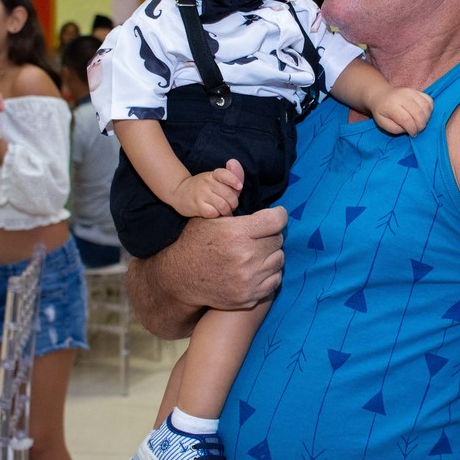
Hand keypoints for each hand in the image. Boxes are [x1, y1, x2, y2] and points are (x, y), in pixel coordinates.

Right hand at [143, 159, 284, 311]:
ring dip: (270, 254)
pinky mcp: (250, 296)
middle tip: (258, 236)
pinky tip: (256, 268)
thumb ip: (228, 191)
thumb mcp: (209, 215)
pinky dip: (269, 274)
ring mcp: (249, 279)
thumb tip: (236, 162)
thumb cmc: (196, 242)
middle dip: (270, 235)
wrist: (180, 278)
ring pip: (279, 260)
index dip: (278, 216)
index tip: (274, 216)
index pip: (277, 220)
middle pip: (278, 240)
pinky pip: (275, 280)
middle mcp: (245, 256)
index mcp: (237, 233)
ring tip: (255, 251)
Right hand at [170, 164, 242, 217]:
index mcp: (212, 175)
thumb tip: (234, 162)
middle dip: (234, 203)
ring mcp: (201, 194)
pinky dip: (217, 215)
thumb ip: (229, 174)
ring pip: (223, 206)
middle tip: (231, 206)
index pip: (224, 174)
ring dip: (227, 211)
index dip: (234, 180)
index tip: (239, 187)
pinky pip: (214, 213)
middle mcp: (206, 182)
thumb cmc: (203, 188)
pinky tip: (215, 213)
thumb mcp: (215, 179)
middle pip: (228, 194)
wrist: (179, 193)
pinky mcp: (197, 206)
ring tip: (224, 211)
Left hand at [370, 88, 433, 135]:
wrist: (382, 95)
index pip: (406, 119)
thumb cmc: (382, 112)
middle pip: (418, 113)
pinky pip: (429, 100)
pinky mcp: (417, 91)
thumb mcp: (382, 123)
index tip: (413, 135)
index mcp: (391, 105)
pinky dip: (429, 110)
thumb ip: (394, 128)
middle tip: (418, 131)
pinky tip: (424, 115)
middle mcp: (402, 96)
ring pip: (426, 106)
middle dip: (421, 125)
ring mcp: (411, 92)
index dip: (412, 129)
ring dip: (426, 118)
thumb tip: (408, 129)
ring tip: (421, 124)